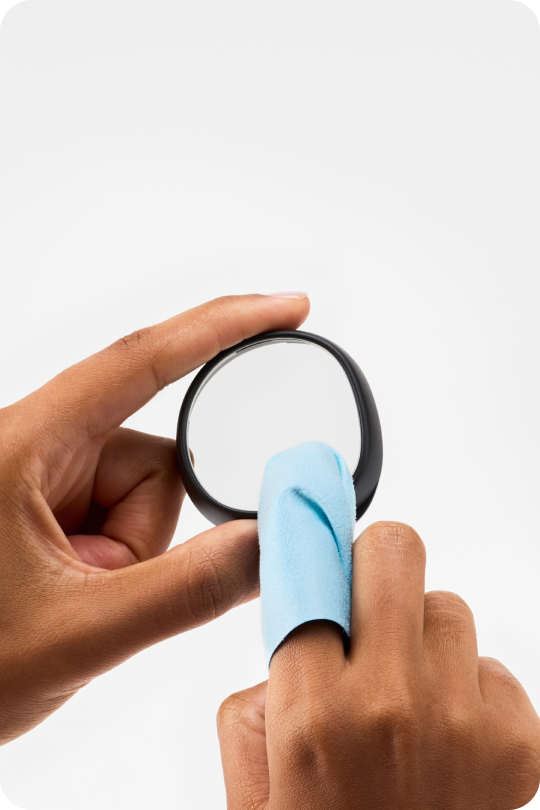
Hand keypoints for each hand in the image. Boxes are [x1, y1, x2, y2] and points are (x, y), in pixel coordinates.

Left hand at [0, 293, 308, 744]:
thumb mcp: (78, 635)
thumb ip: (186, 591)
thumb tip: (272, 541)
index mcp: (24, 445)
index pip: (140, 363)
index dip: (222, 326)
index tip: (287, 309)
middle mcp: (36, 445)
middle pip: (155, 460)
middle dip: (151, 533)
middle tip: (104, 590)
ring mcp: (45, 474)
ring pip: (144, 494)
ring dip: (132, 554)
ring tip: (77, 599)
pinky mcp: (51, 500)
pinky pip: (124, 511)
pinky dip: (121, 556)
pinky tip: (77, 591)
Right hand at [218, 521, 539, 808]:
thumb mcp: (254, 798)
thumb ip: (253, 711)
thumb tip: (289, 647)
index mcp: (314, 716)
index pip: (308, 571)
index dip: (304, 530)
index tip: (303, 497)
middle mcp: (394, 704)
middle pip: (395, 551)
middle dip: (376, 569)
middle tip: (369, 608)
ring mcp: (469, 720)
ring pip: (448, 609)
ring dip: (426, 641)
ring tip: (412, 704)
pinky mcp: (526, 743)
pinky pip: (493, 667)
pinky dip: (471, 691)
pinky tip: (453, 744)